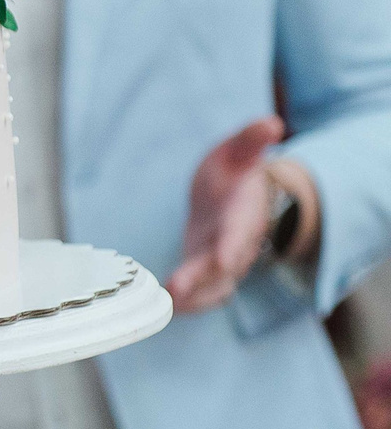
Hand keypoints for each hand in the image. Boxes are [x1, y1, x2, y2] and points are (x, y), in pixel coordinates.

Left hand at [168, 116, 287, 313]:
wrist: (232, 197)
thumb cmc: (234, 173)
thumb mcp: (238, 151)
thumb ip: (251, 140)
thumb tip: (272, 122)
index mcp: (244, 214)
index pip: (240, 232)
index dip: (233, 245)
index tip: (224, 259)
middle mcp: (236, 243)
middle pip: (222, 267)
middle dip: (201, 279)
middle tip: (175, 288)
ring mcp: (222, 261)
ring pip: (212, 286)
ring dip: (191, 298)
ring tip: (163, 305)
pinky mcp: (205, 269)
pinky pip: (200, 293)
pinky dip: (184, 302)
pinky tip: (157, 306)